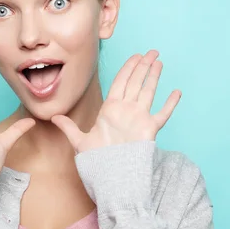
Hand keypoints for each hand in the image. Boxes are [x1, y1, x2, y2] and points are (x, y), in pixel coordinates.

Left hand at [51, 50, 180, 152]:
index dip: (128, 68)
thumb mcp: (79, 142)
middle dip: (143, 66)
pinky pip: (162, 114)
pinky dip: (170, 104)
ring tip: (159, 62)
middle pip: (136, 82)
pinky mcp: (149, 129)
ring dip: (154, 77)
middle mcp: (126, 110)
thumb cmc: (97, 161)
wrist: (110, 176)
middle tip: (152, 51)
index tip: (136, 56)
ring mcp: (139, 118)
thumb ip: (69, 128)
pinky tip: (176, 92)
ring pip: (148, 92)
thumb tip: (53, 117)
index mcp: (110, 109)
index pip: (121, 82)